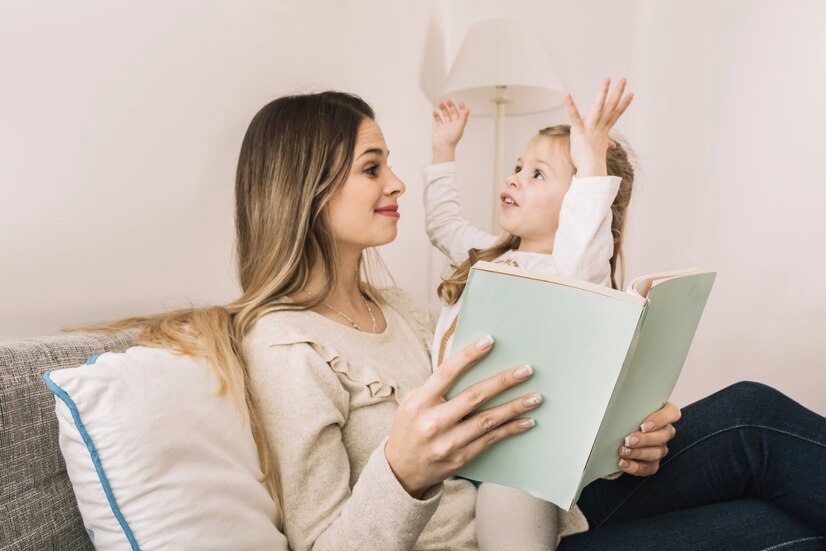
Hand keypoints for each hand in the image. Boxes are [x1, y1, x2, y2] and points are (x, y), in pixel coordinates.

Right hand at [384, 335, 540, 497]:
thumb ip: (434, 388)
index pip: (447, 373)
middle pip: (475, 396)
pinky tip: (527, 421)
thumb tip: (466, 365)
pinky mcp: (462, 457)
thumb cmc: (409, 429)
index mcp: (420, 403)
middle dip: (503, 381)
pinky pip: (491, 440)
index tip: (489, 341)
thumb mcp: (412, 404)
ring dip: (514, 407)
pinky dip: (511, 429)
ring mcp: (449, 442)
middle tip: (526, 370)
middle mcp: (435, 422)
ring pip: (488, 420)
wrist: (402, 471)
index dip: (469, 356)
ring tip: (535, 397)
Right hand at [431, 99, 469, 162]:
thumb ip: (463, 117)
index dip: (461, 107)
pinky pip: (438, 120)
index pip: (462, 114)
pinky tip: (434, 111)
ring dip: (442, 108)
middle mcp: (453, 125)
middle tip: (446, 100)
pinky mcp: (440, 129)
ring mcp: (446, 126)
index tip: (459, 102)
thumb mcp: (459, 126)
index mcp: (460, 124)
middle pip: (453, 112)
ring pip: (445, 115)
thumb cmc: (452, 139)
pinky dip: (436, 115)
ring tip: (439, 103)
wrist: (442, 148)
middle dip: (450, 105)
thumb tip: (468, 109)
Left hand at [565, 77, 633, 176]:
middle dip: (618, 92)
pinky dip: (570, 105)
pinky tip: (566, 95)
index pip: (616, 114)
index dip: (624, 104)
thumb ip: (605, 143)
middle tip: (624, 79)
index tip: (631, 94)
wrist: (590, 169)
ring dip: (603, 92)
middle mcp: (600, 126)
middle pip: (611, 106)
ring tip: (607, 79)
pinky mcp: (579, 130)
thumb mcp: (599, 149)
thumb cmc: (592, 161)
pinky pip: (574, 116)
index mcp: (604, 130)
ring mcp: (591, 127)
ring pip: (599, 106)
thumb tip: (611, 145)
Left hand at [617, 401, 680, 475]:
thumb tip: (615, 406)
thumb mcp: (627, 409)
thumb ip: (628, 406)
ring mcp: (660, 448)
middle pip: (664, 435)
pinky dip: (634, 467)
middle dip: (644, 439)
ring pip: (657, 452)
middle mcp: (664, 431)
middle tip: (628, 440)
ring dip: (638, 453)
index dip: (660, 419)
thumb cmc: (623, 417)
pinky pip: (648, 467)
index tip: (643, 425)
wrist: (613, 436)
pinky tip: (623, 463)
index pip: (672, 413)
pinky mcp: (652, 463)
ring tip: (623, 451)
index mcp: (662, 413)